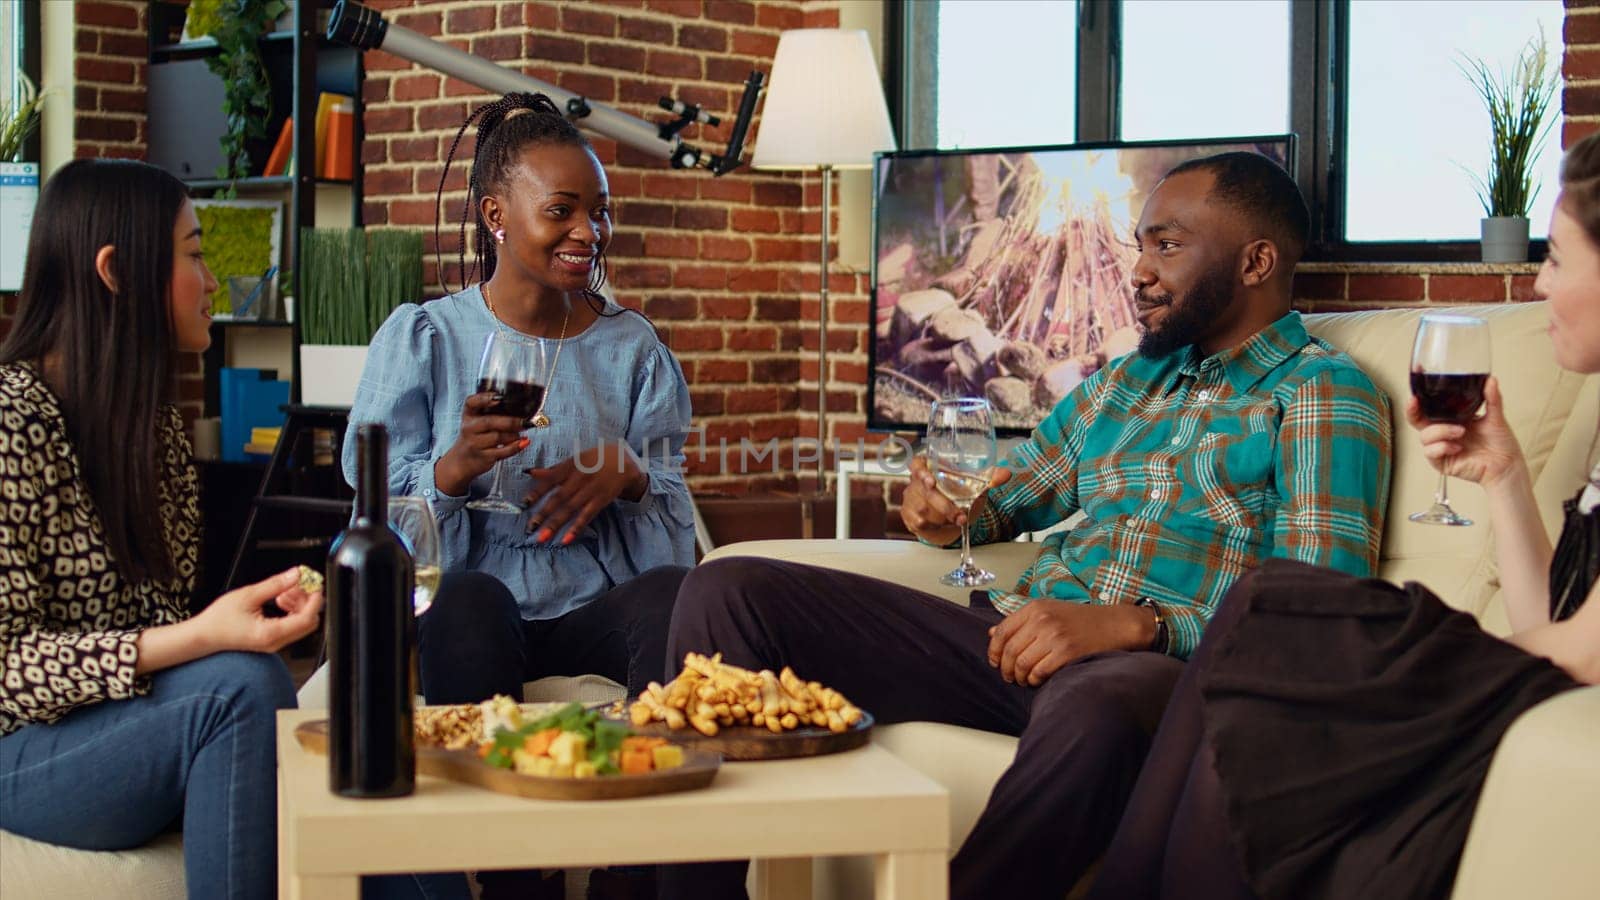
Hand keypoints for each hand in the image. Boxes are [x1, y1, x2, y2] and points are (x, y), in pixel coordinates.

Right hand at [192, 568, 323, 654]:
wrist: (204, 635)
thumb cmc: (219, 620)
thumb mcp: (248, 595)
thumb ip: (275, 584)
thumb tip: (295, 575)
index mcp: (271, 633)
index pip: (307, 618)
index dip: (314, 599)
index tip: (314, 584)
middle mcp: (276, 642)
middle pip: (308, 622)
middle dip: (306, 600)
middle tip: (297, 584)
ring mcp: (275, 643)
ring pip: (301, 623)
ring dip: (298, 604)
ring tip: (283, 591)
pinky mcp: (272, 639)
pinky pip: (292, 625)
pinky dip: (291, 611)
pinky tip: (279, 599)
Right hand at [435, 392, 530, 495]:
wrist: (461, 461)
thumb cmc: (475, 437)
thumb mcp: (476, 421)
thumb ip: (491, 412)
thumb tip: (520, 408)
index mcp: (469, 415)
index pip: (471, 402)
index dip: (484, 399)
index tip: (498, 398)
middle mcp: (469, 428)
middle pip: (490, 422)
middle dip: (510, 421)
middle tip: (525, 421)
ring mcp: (474, 443)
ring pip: (498, 437)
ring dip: (514, 435)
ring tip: (522, 432)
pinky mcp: (483, 457)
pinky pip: (502, 451)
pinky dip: (515, 446)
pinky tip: (523, 442)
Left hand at [522, 441, 647, 543]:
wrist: (623, 461)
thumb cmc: (594, 460)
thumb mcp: (575, 459)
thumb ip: (553, 469)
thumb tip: (530, 472)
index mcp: (571, 466)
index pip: (550, 480)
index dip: (537, 492)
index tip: (524, 504)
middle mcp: (580, 478)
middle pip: (559, 497)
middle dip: (543, 513)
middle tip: (529, 527)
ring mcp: (591, 491)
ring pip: (570, 509)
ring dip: (555, 524)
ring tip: (542, 538)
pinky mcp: (600, 501)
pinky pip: (586, 516)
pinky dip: (576, 528)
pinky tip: (565, 540)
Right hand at [900, 456, 1011, 544]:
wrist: (948, 514)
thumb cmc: (957, 492)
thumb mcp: (973, 484)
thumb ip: (990, 478)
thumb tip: (1005, 474)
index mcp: (929, 467)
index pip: (917, 464)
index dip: (920, 470)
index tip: (930, 479)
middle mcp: (917, 482)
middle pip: (924, 491)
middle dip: (944, 505)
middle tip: (960, 515)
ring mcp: (911, 499)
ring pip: (922, 509)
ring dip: (943, 518)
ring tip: (959, 520)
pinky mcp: (910, 515)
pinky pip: (920, 522)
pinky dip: (935, 526)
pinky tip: (945, 524)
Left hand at [987, 600, 1149, 685]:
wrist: (1114, 625)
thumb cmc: (1081, 620)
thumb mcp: (1049, 611)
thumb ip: (1020, 621)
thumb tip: (992, 633)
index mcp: (1035, 608)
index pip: (1002, 631)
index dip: (994, 651)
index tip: (995, 662)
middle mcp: (1042, 620)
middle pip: (1010, 651)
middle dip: (1006, 668)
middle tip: (1009, 676)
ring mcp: (1055, 636)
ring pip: (1023, 664)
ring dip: (1019, 677)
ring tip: (1023, 680)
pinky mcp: (1067, 653)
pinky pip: (1040, 672)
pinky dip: (1034, 680)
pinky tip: (1037, 680)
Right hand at [1406, 376, 1524, 486]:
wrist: (1506, 465)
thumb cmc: (1500, 443)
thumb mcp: (1496, 417)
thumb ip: (1492, 398)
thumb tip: (1491, 380)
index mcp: (1451, 419)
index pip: (1427, 408)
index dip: (1417, 400)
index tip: (1415, 392)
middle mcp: (1443, 432)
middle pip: (1416, 420)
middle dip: (1412, 411)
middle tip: (1415, 402)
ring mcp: (1440, 447)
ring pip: (1424, 436)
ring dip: (1441, 431)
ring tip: (1460, 432)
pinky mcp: (1441, 462)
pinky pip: (1430, 452)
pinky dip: (1442, 447)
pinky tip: (1457, 447)